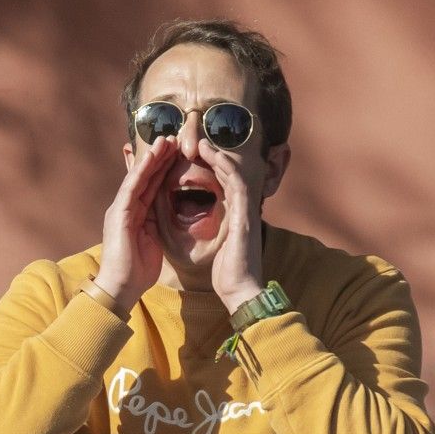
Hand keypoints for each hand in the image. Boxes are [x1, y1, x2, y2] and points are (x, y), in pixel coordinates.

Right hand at [94, 134, 176, 314]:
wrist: (121, 288)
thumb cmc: (138, 271)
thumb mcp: (154, 242)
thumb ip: (157, 226)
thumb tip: (167, 218)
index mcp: (136, 215)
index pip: (152, 186)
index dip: (164, 169)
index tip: (178, 153)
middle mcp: (126, 208)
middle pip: (145, 177)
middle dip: (159, 157)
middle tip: (174, 138)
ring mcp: (120, 210)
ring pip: (138, 177)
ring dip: (152, 158)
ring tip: (165, 140)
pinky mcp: (119, 214)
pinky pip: (132, 188)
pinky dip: (141, 171)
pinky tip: (152, 157)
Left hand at [204, 143, 265, 312]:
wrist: (240, 291)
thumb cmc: (225, 274)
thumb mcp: (212, 247)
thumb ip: (207, 231)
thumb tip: (189, 223)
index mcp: (233, 216)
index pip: (221, 185)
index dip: (209, 169)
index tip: (192, 158)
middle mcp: (241, 210)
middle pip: (228, 174)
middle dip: (213, 157)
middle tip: (196, 142)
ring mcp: (245, 211)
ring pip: (233, 173)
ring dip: (218, 156)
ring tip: (202, 143)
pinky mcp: (245, 215)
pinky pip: (236, 184)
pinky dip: (225, 168)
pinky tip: (212, 156)